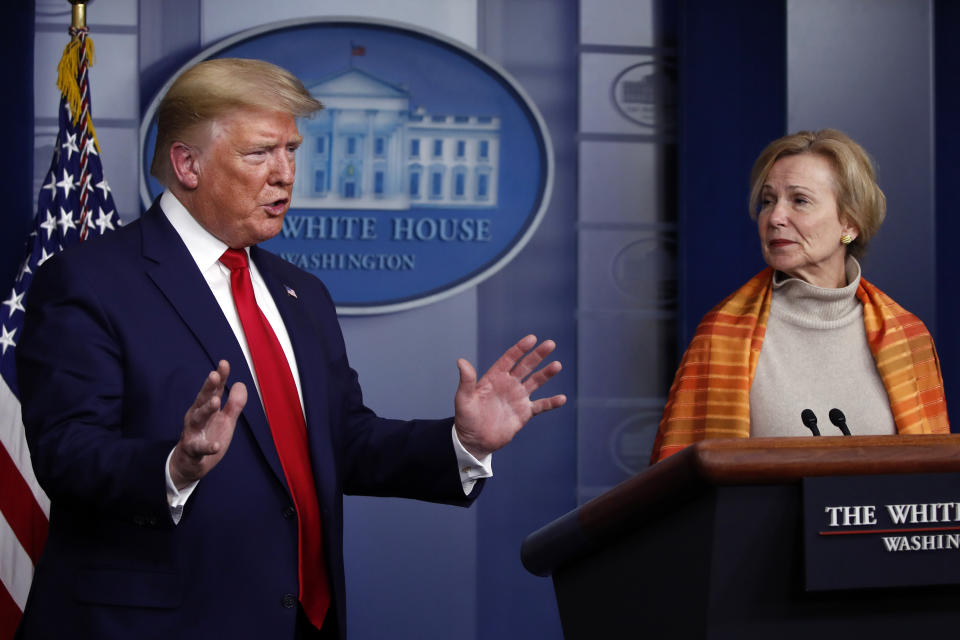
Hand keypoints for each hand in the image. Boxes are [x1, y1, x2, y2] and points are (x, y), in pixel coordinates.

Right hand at [169, 360, 246, 489]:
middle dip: (208, 387)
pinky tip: (216, 446)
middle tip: (214, 375)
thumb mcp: (225, 420)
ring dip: (206, 410)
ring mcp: (192, 432)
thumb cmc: (208, 436)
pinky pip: (199, 447)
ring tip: (216, 402)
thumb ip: (234, 404)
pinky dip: (208, 447)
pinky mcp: (192, 449)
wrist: (191, 464)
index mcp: (206, 408)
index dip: (219, 377)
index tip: (224, 363)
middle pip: (202, 399)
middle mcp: (196, 417)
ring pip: (198, 419)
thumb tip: (241, 384)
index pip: (214, 390)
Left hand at [454, 335, 565, 458]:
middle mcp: (508, 384)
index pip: (509, 359)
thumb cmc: (466, 419)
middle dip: (538, 355)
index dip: (520, 349)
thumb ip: (466, 381)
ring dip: (546, 374)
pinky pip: (541, 406)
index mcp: (494, 377)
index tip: (532, 339)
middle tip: (550, 344)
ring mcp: (518, 398)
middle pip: (526, 366)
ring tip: (557, 365)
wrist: (474, 441)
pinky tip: (562, 398)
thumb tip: (461, 361)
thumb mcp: (464, 399)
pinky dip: (551, 403)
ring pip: (535, 382)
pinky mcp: (524, 413)